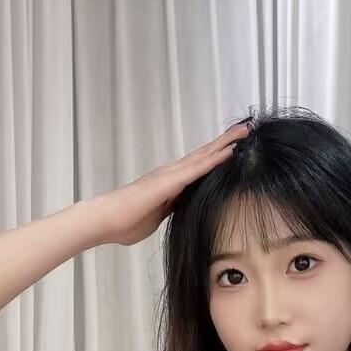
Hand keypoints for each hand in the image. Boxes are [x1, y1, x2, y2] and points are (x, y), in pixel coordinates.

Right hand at [96, 121, 251, 246]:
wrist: (105, 220)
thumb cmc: (126, 222)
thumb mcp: (158, 216)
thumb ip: (171, 208)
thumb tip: (181, 208)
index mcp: (170, 182)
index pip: (199, 166)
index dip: (217, 155)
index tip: (235, 146)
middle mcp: (171, 173)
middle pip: (204, 154)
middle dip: (226, 141)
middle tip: (246, 128)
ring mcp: (170, 175)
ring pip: (204, 155)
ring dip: (226, 143)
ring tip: (244, 131)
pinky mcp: (169, 181)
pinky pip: (198, 168)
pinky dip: (215, 159)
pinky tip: (230, 151)